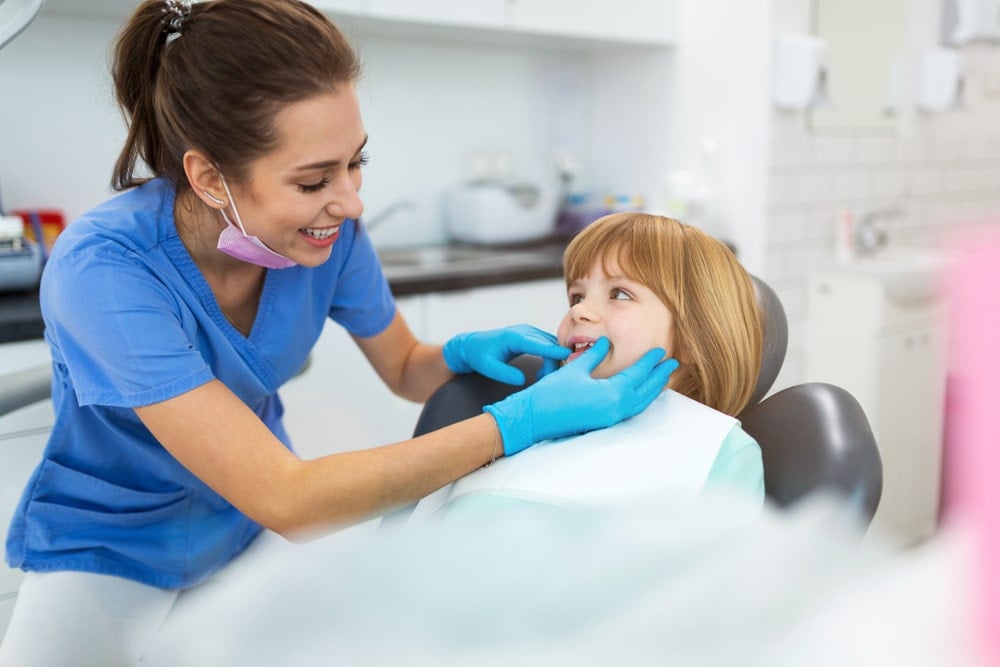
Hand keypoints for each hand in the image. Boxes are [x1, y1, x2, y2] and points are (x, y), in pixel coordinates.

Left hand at [442, 324, 569, 385]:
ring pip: (551, 345)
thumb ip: (504, 374)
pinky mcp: (531, 337)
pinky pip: (547, 345)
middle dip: (554, 363)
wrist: (471, 345)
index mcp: (514, 337)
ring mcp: (529, 332)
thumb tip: (522, 380)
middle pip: (549, 345)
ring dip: (553, 361)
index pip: (538, 343)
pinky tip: (542, 372)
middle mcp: (524, 331)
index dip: (553, 350)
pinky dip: (550, 358)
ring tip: (544, 378)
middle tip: (548, 382)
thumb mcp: (487, 367)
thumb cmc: (477, 355)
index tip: (567, 356)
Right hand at [484, 337, 679, 455]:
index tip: (660, 351)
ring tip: (661, 378)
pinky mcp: (603, 424)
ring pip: (640, 404)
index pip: (637, 374)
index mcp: (610, 393)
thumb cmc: (550, 394)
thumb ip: (594, 356)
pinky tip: (640, 395)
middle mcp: (614, 408)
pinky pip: (630, 411)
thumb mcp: (574, 369)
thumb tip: (605, 344)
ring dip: (652, 390)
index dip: (650, 361)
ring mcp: (610, 419)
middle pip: (645, 391)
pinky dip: (640, 401)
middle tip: (672, 364)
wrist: (533, 418)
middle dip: (659, 377)